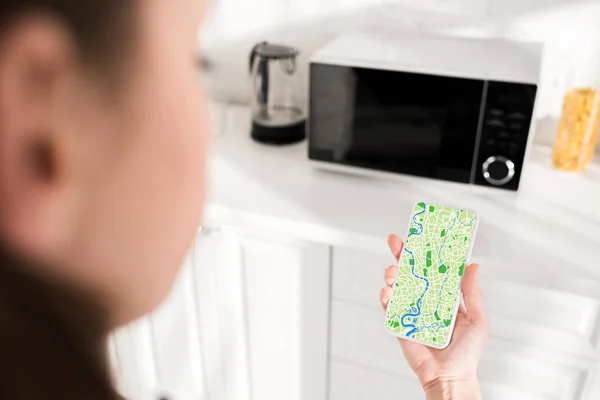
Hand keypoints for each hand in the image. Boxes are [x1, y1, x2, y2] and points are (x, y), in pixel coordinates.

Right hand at [380, 234, 488, 399]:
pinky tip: (388, 292)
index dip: (425, 252)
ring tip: (393, 272)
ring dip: (392, 274)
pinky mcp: (399, 323)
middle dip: (401, 255)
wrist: (450, 377)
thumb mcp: (478, 319)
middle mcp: (426, 299)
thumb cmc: (467, 353)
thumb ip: (472, 293)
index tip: (420, 235)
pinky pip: (389, 306)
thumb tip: (472, 266)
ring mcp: (411, 310)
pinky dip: (385, 296)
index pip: (432, 268)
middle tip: (396, 242)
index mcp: (444, 296)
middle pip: (410, 271)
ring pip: (397, 285)